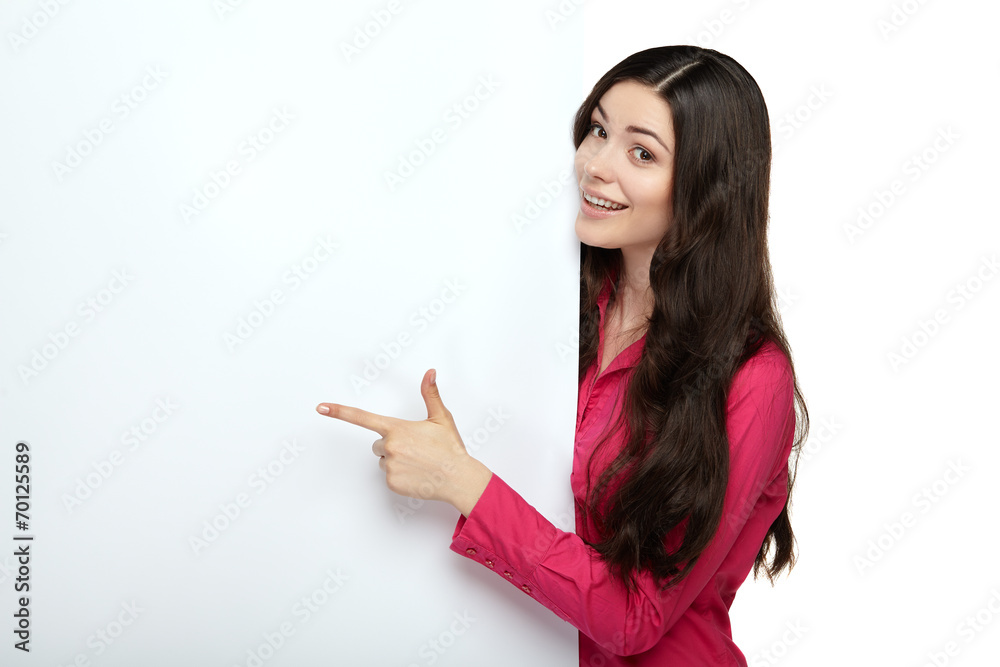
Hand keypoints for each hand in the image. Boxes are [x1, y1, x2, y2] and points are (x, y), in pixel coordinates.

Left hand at [315, 368, 492, 516]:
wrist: (458, 478)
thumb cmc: (450, 448)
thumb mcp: (441, 418)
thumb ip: (430, 394)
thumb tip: (430, 373)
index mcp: (397, 428)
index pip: (362, 417)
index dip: (339, 411)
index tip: (321, 407)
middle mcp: (390, 446)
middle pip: (378, 444)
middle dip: (392, 445)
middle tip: (415, 449)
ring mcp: (390, 466)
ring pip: (383, 460)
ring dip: (396, 460)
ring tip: (418, 462)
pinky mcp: (392, 483)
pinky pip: (389, 476)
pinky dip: (400, 476)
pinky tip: (417, 474)